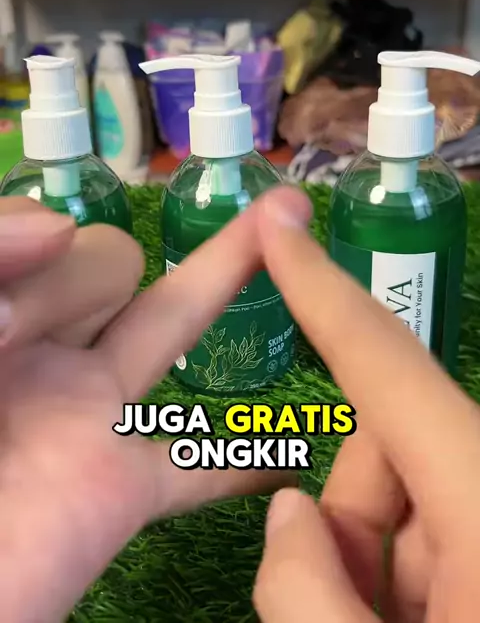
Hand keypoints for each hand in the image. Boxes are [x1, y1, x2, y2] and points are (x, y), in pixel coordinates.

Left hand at [0, 195, 301, 622]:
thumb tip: (62, 229)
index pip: (48, 235)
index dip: (34, 252)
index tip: (7, 320)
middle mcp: (43, 346)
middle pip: (111, 261)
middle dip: (81, 281)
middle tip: (23, 340)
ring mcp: (88, 414)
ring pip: (171, 321)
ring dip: (224, 270)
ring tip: (283, 228)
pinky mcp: (120, 491)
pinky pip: (198, 470)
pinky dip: (242, 459)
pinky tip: (287, 441)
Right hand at [253, 190, 479, 622]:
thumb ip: (308, 592)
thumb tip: (290, 516)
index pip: (387, 361)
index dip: (322, 290)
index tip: (277, 226)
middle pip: (389, 454)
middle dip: (353, 523)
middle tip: (351, 614)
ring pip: (409, 509)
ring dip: (377, 573)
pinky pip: (437, 545)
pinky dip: (407, 587)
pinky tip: (413, 622)